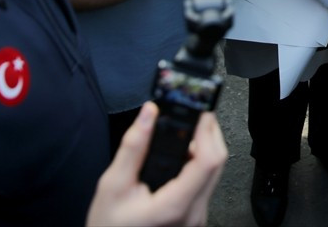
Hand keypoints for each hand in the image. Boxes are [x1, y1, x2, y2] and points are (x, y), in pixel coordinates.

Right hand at [85, 102, 226, 226]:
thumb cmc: (109, 225)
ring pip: (215, 172)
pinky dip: (199, 164)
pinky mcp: (196, 215)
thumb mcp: (112, 184)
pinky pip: (207, 183)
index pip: (208, 161)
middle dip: (209, 133)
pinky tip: (182, 156)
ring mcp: (197, 216)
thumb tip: (148, 114)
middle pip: (217, 163)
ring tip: (185, 133)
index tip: (200, 112)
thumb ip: (133, 147)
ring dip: (205, 148)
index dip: (207, 130)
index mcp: (175, 206)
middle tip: (194, 115)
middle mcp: (193, 213)